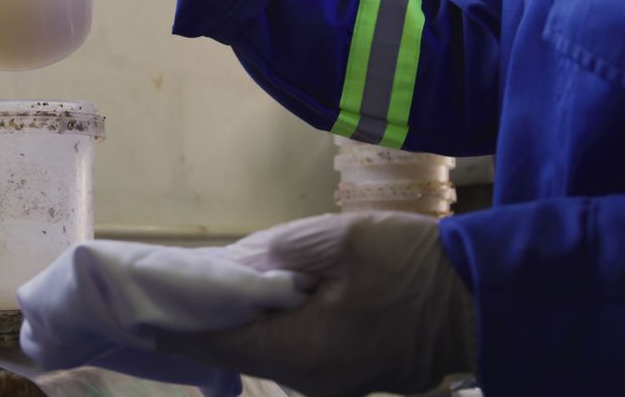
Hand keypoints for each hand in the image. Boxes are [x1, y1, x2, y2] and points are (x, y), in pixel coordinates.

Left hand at [158, 212, 476, 396]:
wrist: (485, 297)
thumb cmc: (414, 265)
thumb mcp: (340, 241)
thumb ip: (276, 253)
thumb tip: (230, 267)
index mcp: (302, 352)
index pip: (218, 342)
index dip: (176, 325)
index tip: (138, 310)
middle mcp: (311, 381)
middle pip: (240, 351)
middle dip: (203, 321)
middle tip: (169, 290)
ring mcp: (333, 385)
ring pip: (267, 353)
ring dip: (238, 323)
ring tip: (206, 289)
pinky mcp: (350, 377)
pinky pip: (295, 353)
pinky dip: (271, 330)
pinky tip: (260, 302)